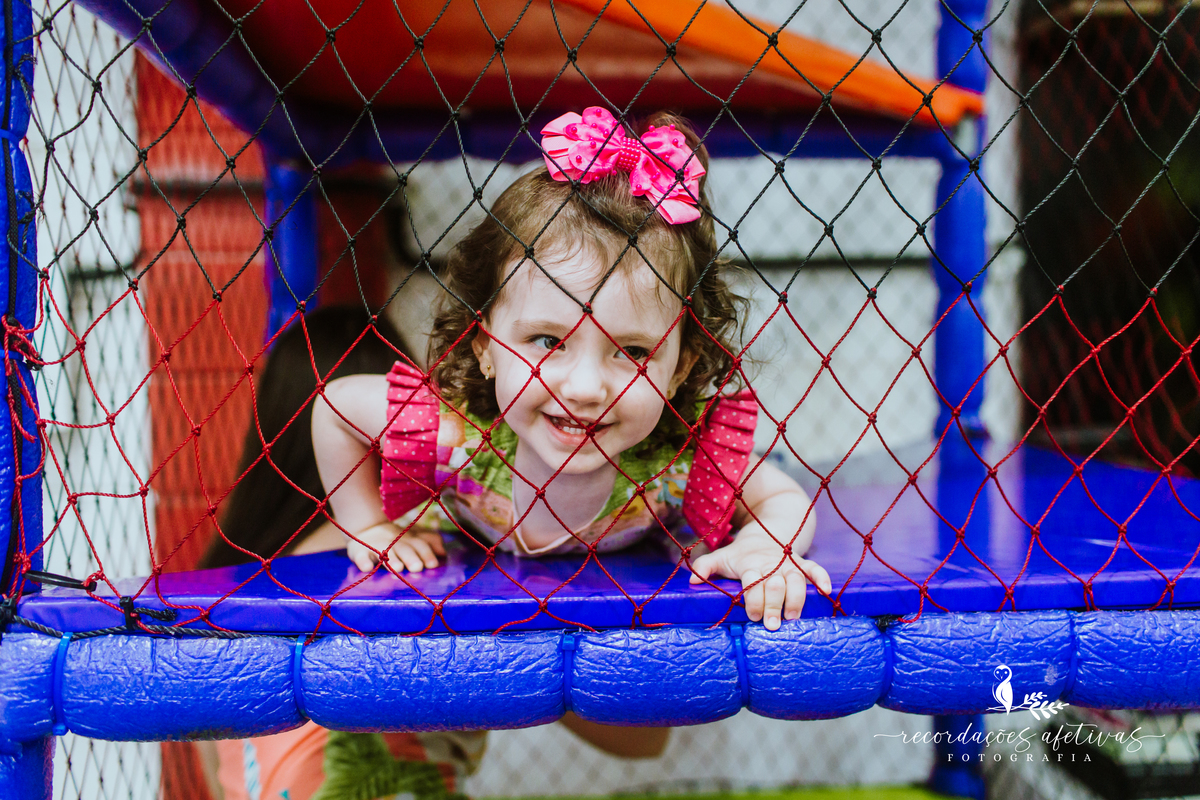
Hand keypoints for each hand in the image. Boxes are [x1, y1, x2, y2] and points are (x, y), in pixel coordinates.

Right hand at [346, 521, 445, 573]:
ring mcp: (376, 546)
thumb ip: (430, 542)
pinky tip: (367, 567)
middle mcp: (394, 542)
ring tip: (398, 568)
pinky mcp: (359, 551)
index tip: (433, 565)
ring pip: (384, 552)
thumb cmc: (398, 540)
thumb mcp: (414, 538)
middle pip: (404, 549)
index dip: (426, 553)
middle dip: (411, 557)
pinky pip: (360, 556)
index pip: (420, 544)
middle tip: (417, 567)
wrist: (367, 530)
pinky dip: (363, 561)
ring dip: (391, 560)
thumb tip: (443, 552)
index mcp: (409, 540)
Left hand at [688, 524, 831, 630]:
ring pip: (796, 579)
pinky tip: (826, 591)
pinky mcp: (801, 562)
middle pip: (775, 583)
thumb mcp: (721, 556)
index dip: (752, 598)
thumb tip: (690, 580)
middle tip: (772, 624)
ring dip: (796, 597)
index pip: (752, 581)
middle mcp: (771, 564)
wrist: (764, 533)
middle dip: (774, 604)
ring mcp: (788, 563)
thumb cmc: (740, 554)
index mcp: (750, 564)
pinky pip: (814, 568)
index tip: (752, 616)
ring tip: (794, 617)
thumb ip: (705, 567)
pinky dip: (821, 577)